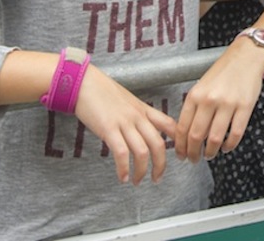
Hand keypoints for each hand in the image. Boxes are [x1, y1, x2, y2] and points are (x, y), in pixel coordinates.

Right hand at [73, 65, 175, 184]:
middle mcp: (138, 116)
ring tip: (137, 181)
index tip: (178, 155)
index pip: (169, 125)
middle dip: (161, 165)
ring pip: (142, 151)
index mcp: (143, 109)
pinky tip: (122, 177)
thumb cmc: (102, 92)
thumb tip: (141, 130)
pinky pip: (121, 152)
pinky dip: (123, 168)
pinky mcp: (108, 128)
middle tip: (157, 178)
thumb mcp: (127, 101)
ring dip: (142, 171)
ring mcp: (124, 122)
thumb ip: (136, 114)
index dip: (178, 141)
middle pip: (159, 144)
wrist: (84, 82)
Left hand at [175, 39, 263, 161]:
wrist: (245, 57)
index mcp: (195, 95)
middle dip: (193, 153)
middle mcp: (209, 100)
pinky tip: (226, 147)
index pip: (182, 127)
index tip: (181, 154)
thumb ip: (193, 108)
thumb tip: (186, 135)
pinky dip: (229, 146)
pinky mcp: (245, 107)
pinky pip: (235, 134)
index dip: (180, 146)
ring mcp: (228, 104)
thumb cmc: (223, 72)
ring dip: (211, 152)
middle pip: (197, 137)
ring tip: (210, 155)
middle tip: (194, 159)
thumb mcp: (201, 86)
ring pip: (215, 139)